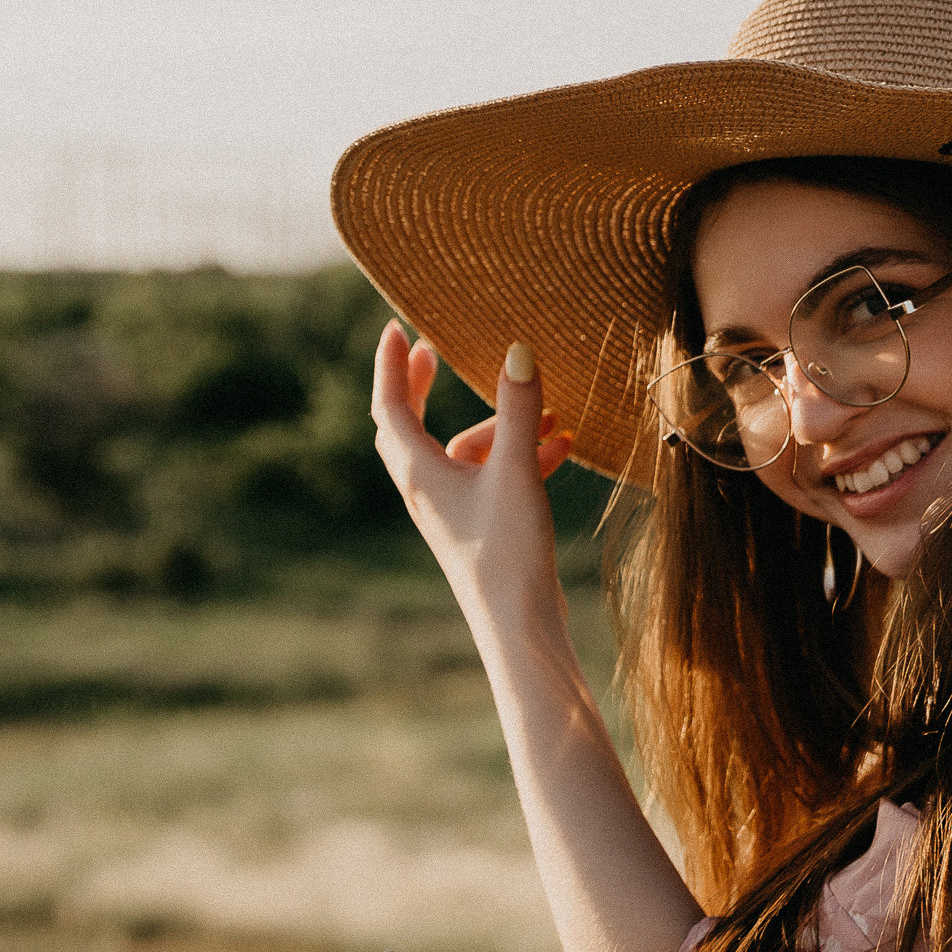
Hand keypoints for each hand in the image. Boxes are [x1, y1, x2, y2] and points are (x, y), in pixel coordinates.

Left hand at [369, 322, 569, 625]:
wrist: (517, 623)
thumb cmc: (507, 550)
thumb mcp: (516, 471)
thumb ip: (518, 410)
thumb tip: (518, 350)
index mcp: (419, 471)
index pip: (391, 405)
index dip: (391, 365)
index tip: (396, 329)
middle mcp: (425, 488)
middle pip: (410, 425)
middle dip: (424, 387)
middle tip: (436, 353)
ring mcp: (450, 508)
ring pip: (461, 451)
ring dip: (499, 426)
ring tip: (548, 412)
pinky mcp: (476, 525)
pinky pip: (488, 475)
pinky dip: (516, 456)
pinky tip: (560, 450)